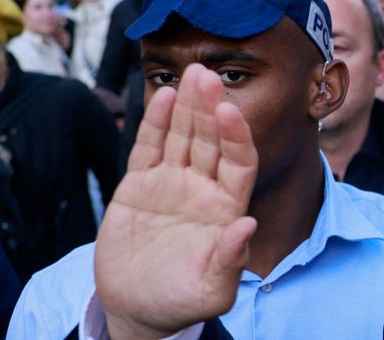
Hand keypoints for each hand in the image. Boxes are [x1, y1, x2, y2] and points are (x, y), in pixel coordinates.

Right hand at [94, 65, 258, 338]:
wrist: (136, 309)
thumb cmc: (180, 303)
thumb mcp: (210, 290)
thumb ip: (230, 260)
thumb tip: (248, 226)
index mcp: (226, 209)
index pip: (239, 163)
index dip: (236, 136)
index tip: (230, 112)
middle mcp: (202, 190)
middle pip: (210, 140)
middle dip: (209, 108)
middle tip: (207, 75)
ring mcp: (171, 184)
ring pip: (182, 137)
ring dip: (187, 106)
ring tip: (191, 74)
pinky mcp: (139, 186)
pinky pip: (149, 148)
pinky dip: (155, 123)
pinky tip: (163, 97)